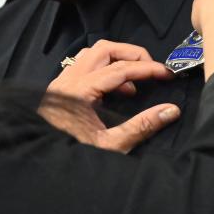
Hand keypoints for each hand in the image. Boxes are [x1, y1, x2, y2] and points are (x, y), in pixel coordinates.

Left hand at [39, 39, 180, 152]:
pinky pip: (84, 66)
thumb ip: (141, 126)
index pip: (119, 68)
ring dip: (117, 60)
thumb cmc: (73, 158)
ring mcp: (61, 82)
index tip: (167, 73)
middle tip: (152, 70)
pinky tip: (116, 91)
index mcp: (79, 91)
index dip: (147, 68)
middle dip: (132, 55)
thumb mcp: (111, 146)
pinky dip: (104, 69)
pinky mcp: (60, 88)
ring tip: (134, 83)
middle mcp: (68, 80)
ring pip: (92, 54)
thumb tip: (171, 110)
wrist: (42, 164)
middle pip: (104, 49)